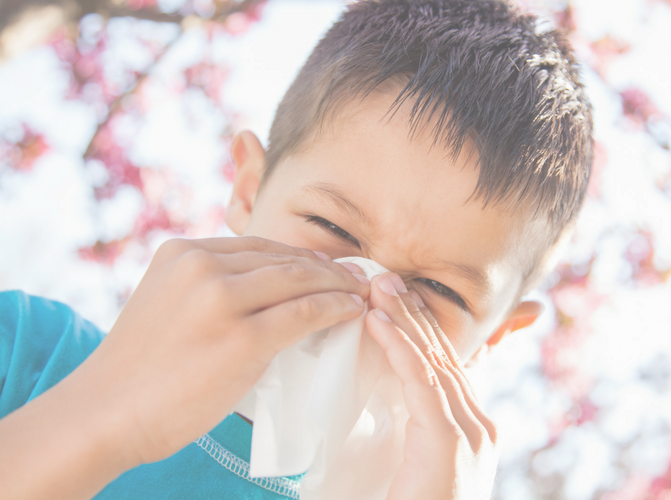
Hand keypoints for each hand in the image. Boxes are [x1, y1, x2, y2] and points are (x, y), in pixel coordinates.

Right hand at [0, 236, 371, 499]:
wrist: (106, 412)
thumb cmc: (139, 369)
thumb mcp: (166, 303)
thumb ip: (206, 286)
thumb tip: (263, 288)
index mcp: (182, 251)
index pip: (257, 245)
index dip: (300, 255)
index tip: (325, 267)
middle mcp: (202, 265)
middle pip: (282, 259)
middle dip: (325, 268)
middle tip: (354, 278)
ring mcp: (222, 299)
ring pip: (299, 281)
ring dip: (337, 286)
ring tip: (360, 294)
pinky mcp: (241, 337)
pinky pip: (304, 313)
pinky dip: (335, 309)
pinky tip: (352, 311)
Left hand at [365, 273, 498, 499]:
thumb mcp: (410, 464)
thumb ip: (408, 429)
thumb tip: (383, 394)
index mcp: (473, 430)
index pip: (449, 365)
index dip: (423, 327)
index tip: (397, 297)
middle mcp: (479, 426)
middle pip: (445, 355)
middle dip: (414, 312)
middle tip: (385, 277)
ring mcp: (470, 433)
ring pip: (434, 360)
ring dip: (404, 318)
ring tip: (378, 285)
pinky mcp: (448, 441)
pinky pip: (420, 382)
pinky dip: (399, 347)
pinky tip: (378, 321)